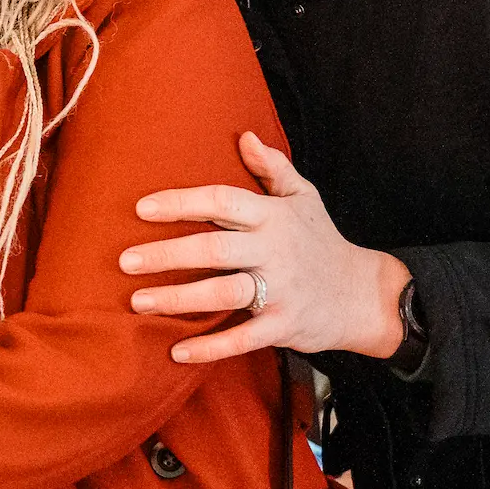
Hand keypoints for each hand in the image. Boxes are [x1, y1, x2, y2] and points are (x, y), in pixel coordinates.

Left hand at [122, 131, 411, 365]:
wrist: (363, 294)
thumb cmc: (322, 241)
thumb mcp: (305, 197)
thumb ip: (273, 167)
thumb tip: (244, 136)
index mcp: (273, 216)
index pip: (222, 201)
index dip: (182, 203)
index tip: (142, 208)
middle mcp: (275, 250)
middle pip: (214, 248)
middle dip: (167, 254)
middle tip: (125, 260)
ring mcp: (280, 290)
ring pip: (223, 292)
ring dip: (179, 299)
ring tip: (138, 301)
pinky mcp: (284, 326)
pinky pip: (243, 338)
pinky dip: (210, 347)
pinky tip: (177, 352)